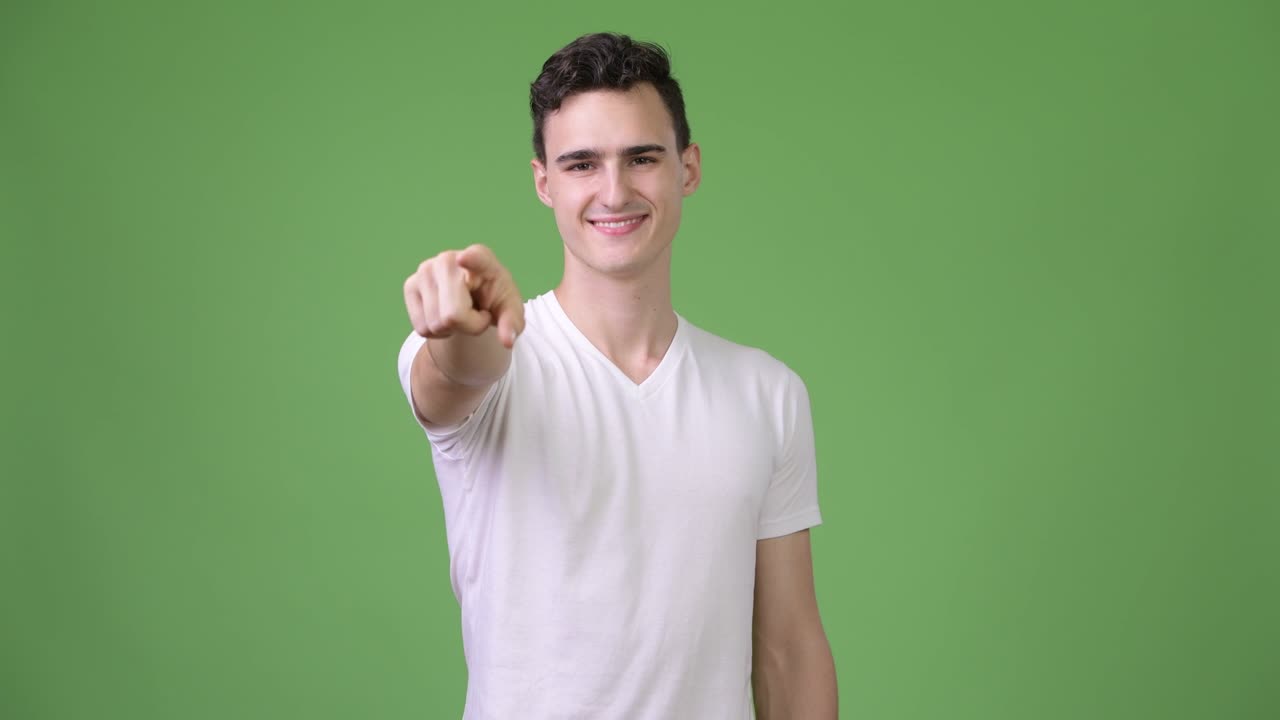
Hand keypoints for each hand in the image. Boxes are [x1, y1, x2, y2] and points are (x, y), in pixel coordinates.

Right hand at [403, 244, 524, 348]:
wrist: (474, 298)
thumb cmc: (495, 300)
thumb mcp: (510, 312)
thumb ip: (512, 324)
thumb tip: (507, 341)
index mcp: (482, 259)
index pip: (476, 258)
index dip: (471, 260)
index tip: (464, 259)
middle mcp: (448, 259)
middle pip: (454, 314)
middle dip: (469, 326)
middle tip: (477, 315)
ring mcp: (425, 269)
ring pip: (436, 324)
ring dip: (452, 330)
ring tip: (461, 313)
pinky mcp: (410, 284)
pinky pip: (422, 328)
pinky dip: (436, 332)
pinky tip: (445, 315)